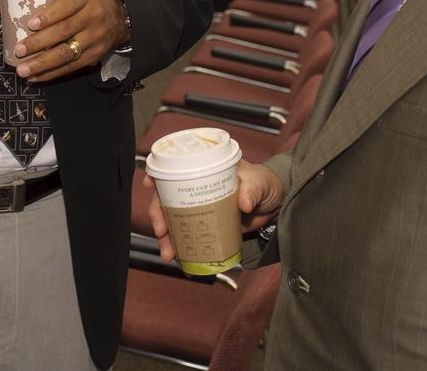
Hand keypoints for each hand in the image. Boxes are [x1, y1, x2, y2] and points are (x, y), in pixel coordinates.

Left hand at [12, 0, 127, 82]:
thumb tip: (22, 13)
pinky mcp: (94, 56)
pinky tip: (35, 77)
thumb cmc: (88, 4)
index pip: (68, 5)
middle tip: (19, 50)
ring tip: (23, 69)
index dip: (49, 15)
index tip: (30, 24)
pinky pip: (71, 67)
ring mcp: (95, 38)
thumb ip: (56, 0)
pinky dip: (51, 73)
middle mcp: (93, 17)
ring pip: (66, 53)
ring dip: (42, 63)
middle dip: (39, 43)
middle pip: (64, 31)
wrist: (119, 18)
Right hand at [144, 159, 284, 262]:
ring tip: (168, 253)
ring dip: (167, 237)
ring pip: (175, 220)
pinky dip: (181, 247)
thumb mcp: (260, 182)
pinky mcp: (207, 226)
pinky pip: (188, 235)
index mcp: (206, 169)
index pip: (176, 168)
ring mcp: (200, 208)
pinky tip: (179, 258)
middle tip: (161, 231)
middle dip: (159, 215)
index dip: (159, 175)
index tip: (150, 184)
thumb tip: (244, 203)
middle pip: (168, 198)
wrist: (276, 205)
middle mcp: (197, 187)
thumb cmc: (265, 183)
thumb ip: (253, 189)